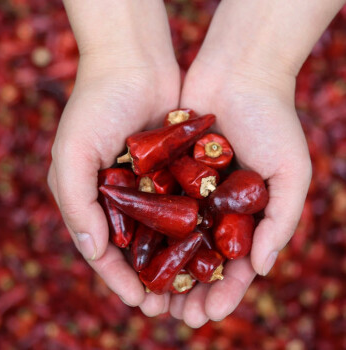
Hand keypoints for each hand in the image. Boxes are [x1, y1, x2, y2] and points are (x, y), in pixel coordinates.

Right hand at [47, 52, 179, 308]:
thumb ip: (76, 202)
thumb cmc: (95, 105)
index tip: (140, 302)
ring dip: (175, 261)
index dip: (119, 279)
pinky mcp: (174, 170)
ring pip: (164, 233)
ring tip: (193, 288)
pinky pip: (185, 205)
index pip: (104, 251)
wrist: (134, 63)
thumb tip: (93, 251)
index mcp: (92, 198)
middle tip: (170, 307)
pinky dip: (193, 228)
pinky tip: (208, 248)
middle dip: (151, 279)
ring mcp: (149, 184)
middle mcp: (121, 196)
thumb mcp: (72, 153)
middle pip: (137, 249)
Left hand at [168, 57, 310, 326]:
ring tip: (151, 299)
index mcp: (247, 214)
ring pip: (174, 240)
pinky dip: (147, 231)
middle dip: (189, 290)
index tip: (208, 314)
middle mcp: (217, 206)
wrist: (238, 74)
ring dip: (164, 270)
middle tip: (176, 317)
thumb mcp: (291, 171)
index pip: (236, 265)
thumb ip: (281, 221)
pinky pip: (155, 206)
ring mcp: (191, 190)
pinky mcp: (169, 172)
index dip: (225, 292)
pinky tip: (135, 256)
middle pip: (201, 259)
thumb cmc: (273, 121)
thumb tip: (262, 269)